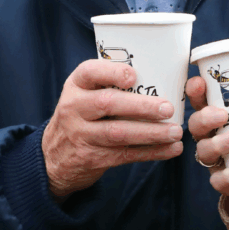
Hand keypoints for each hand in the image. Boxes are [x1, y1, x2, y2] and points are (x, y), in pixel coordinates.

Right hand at [42, 60, 183, 200]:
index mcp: (76, 85)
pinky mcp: (91, 157)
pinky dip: (151, 152)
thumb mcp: (84, 93)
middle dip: (142, 107)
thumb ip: (110, 84)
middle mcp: (74, 107)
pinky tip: (171, 149)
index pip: (90, 72)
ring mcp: (81, 134)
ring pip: (119, 133)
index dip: (112, 73)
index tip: (134, 76)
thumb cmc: (82, 114)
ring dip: (152, 133)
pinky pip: (125, 154)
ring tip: (176, 131)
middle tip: (168, 109)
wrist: (53, 156)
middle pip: (108, 104)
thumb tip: (161, 76)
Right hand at [186, 76, 228, 225]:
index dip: (195, 92)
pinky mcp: (224, 182)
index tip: (199, 83)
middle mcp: (212, 138)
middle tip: (223, 115)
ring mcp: (216, 161)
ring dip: (217, 143)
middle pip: (195, 126)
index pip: (200, 103)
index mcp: (219, 120)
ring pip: (204, 151)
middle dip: (204, 117)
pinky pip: (219, 180)